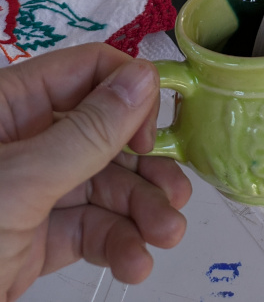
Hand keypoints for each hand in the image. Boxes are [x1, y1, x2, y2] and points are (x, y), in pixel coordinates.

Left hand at [0, 44, 191, 301]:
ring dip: (142, 210)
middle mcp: (25, 140)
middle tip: (177, 192)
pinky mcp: (33, 238)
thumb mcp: (20, 183)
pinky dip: (119, 243)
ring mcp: (30, 190)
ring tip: (166, 235)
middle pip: (106, 133)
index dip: (129, 95)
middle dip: (145, 166)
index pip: (88, 72)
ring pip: (105, 184)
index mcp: (10, 104)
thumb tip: (144, 77)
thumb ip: (87, 132)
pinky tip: (135, 261)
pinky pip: (90, 228)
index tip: (151, 133)